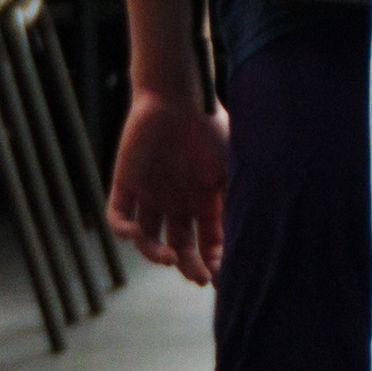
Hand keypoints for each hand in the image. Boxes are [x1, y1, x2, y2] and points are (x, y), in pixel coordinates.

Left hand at [109, 91, 227, 284]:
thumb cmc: (210, 127)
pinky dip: (125, 232)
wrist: (178, 96)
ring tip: (168, 257)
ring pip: (147, 239)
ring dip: (155, 254)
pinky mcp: (126, 185)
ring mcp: (149, 195)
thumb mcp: (232, 168)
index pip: (207, 242)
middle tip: (197, 274)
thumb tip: (253, 239)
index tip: (218, 273)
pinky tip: (138, 234)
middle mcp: (176, 202)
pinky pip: (118, 218)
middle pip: (179, 246)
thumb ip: (236, 201)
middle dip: (188, 265)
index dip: (213, 260)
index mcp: (202, 200)